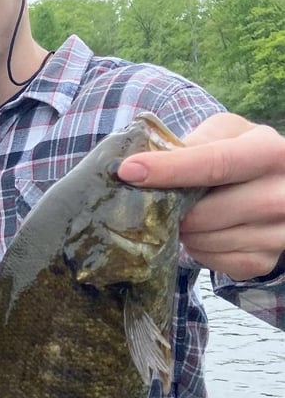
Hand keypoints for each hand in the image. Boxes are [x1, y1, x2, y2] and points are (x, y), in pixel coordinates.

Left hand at [118, 114, 284, 279]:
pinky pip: (215, 262)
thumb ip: (192, 142)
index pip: (214, 163)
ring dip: (184, 231)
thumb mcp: (222, 134)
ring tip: (184, 216)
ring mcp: (279, 232)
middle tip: (159, 204)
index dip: (168, 169)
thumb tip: (145, 162)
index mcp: (271, 152)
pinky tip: (201, 233)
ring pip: (208, 240)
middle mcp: (284, 193)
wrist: (273, 185)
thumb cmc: (237, 153)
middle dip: (173, 211)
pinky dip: (198, 250)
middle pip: (207, 212)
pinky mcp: (265, 261)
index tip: (128, 171)